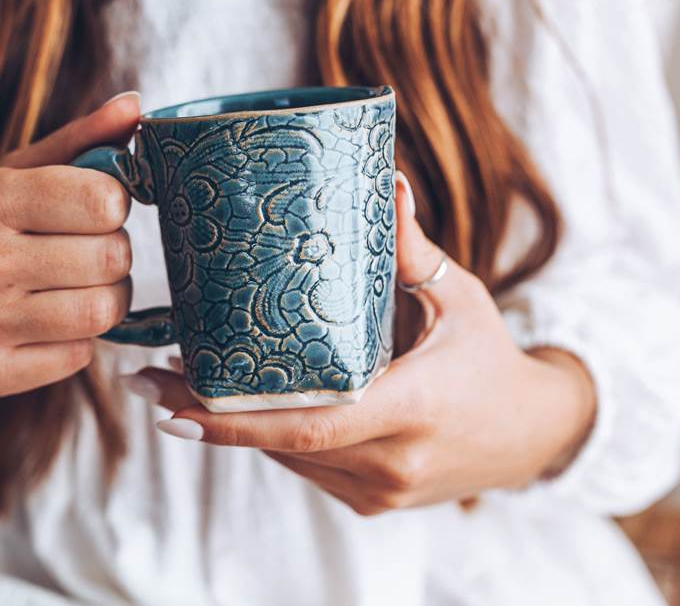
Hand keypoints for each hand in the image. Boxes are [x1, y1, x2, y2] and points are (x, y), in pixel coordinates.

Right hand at [0, 93, 141, 432]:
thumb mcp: (12, 176)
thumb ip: (79, 142)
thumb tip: (137, 105)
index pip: (103, 199)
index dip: (114, 206)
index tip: (95, 210)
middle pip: (111, 258)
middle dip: (113, 254)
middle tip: (88, 252)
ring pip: (102, 312)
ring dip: (108, 299)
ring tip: (81, 287)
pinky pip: (78, 357)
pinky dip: (78, 340)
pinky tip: (48, 324)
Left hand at [126, 173, 596, 513]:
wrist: (532, 435)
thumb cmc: (491, 357)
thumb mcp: (458, 297)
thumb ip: (412, 248)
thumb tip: (386, 180)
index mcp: (418, 405)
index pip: (313, 423)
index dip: (238, 420)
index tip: (174, 406)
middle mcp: (395, 459)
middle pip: (283, 444)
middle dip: (208, 416)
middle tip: (146, 379)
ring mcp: (381, 489)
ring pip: (288, 459)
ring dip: (229, 424)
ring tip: (172, 381)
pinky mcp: (372, 500)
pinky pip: (306, 468)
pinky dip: (266, 437)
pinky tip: (230, 403)